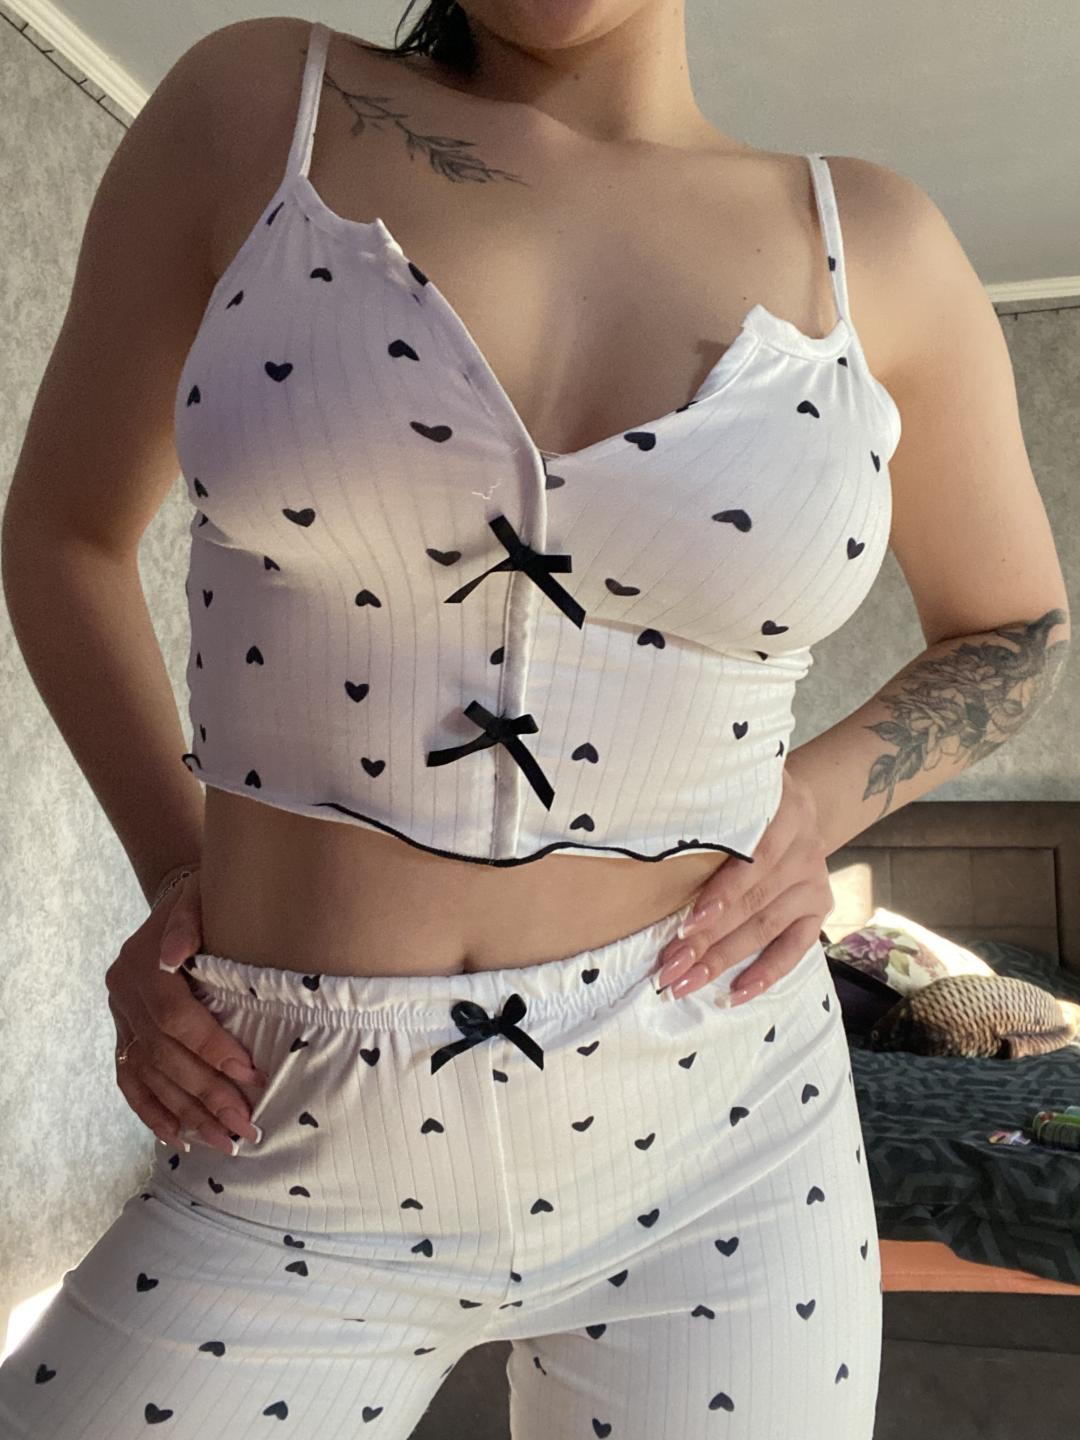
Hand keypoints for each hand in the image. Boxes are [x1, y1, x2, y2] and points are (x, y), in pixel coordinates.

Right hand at [106, 869, 268, 1155]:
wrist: (180, 898)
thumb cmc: (207, 898)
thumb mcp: (201, 895)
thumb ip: (189, 921)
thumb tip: (175, 955)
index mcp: (141, 962)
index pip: (176, 1018)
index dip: (212, 1049)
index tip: (251, 1076)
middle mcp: (123, 993)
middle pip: (164, 1055)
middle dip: (206, 1095)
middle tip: (245, 1127)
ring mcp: (120, 1016)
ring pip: (150, 1075)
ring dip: (188, 1113)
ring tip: (225, 1142)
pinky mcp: (122, 1032)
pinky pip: (130, 1079)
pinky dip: (153, 1111)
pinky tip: (179, 1138)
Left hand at [656, 767, 833, 1002]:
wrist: (791, 804)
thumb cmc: (740, 803)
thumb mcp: (728, 795)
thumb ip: (706, 817)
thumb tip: (651, 851)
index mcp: (784, 810)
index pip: (751, 861)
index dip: (719, 896)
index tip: (684, 927)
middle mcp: (806, 847)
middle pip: (752, 901)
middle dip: (707, 939)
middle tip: (669, 968)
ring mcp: (814, 880)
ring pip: (765, 927)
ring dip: (724, 959)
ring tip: (687, 982)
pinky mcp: (820, 907)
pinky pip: (795, 947)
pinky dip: (766, 973)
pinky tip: (735, 993)